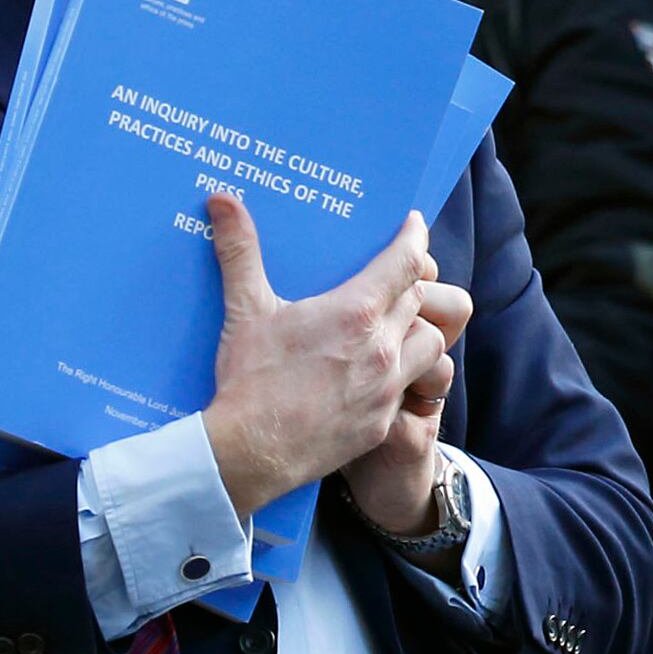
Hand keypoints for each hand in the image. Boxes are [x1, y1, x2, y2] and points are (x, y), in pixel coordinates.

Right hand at [198, 190, 457, 518]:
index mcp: (355, 312)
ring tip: (396, 322)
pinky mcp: (383, 422)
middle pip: (419, 299)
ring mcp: (386, 389)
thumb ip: (240, 251)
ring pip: (430, 345)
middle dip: (411, 281)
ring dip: (417, 328)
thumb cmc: (250, 380)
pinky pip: (411, 387)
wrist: (251, 453)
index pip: (405, 263)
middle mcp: (381, 348)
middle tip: (396, 272)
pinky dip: (403, 372)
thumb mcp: (244, 310)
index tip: (415, 224)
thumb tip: (222, 200)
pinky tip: (378, 372)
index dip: (415, 239)